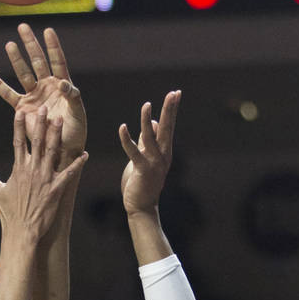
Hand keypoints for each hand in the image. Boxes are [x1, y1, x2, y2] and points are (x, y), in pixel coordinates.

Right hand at [0, 23, 86, 165]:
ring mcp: (34, 96)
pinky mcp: (23, 108)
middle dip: (30, 44)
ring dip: (16, 59)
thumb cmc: (75, 129)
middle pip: (38, 61)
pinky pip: (8, 94)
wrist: (62, 148)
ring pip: (23, 73)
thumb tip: (62, 82)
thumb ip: (72, 96)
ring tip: (9, 44)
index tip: (48, 31)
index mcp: (62, 85)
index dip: (53, 46)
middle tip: (23, 27)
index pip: (57, 60)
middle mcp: (46, 87)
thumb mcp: (77, 112)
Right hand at [0, 108, 86, 242]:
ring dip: (57, 135)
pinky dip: (77, 164)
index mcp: (18, 169)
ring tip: (61, 120)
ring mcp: (45, 179)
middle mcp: (32, 170)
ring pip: (52, 152)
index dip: (19, 125)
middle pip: (36, 141)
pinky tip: (85, 154)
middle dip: (40, 123)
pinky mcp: (56, 189)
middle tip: (45, 107)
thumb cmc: (9, 213)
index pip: (17, 142)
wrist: (22, 231)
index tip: (21, 111)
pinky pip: (69, 173)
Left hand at [118, 91, 180, 216]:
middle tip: (173, 93)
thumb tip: (153, 123)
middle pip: (167, 129)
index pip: (169, 126)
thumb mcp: (146, 158)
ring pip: (151, 137)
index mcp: (164, 151)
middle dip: (169, 110)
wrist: (142, 206)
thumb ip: (148, 141)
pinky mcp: (142, 170)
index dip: (171, 110)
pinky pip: (134, 152)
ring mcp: (154, 163)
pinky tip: (122, 127)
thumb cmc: (143, 182)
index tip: (175, 93)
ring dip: (147, 121)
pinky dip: (127, 140)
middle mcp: (163, 155)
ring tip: (146, 105)